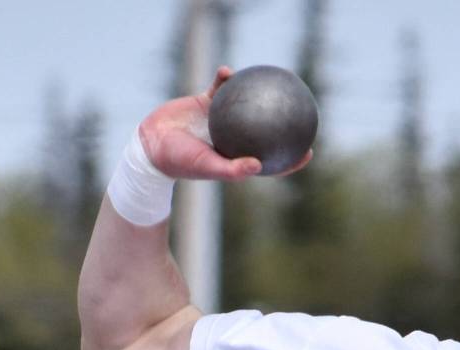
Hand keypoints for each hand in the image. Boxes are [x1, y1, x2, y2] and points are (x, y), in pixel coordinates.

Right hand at [137, 67, 311, 181]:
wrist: (151, 144)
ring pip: (245, 105)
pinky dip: (225, 79)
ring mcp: (221, 120)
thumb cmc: (180, 161)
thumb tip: (260, 165)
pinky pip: (221, 88)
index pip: (271, 161)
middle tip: (300, 112)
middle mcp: (233, 138)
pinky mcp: (205, 102)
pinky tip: (229, 71)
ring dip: (257, 93)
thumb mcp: (207, 166)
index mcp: (238, 157)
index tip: (308, 152)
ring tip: (269, 81)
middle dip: (282, 124)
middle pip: (264, 131)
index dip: (290, 159)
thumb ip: (233, 169)